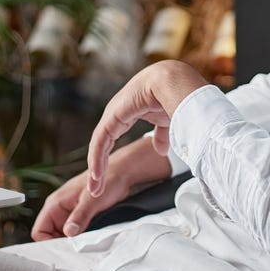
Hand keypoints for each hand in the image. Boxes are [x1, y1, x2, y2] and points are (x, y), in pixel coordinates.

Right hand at [30, 166, 132, 240]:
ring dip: (70, 242)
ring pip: (62, 236)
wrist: (120, 174)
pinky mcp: (79, 217)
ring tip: (82, 245)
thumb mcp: (92, 201)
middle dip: (60, 245)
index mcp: (55, 204)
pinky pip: (73, 232)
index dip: (47, 243)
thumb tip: (68, 233)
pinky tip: (88, 240)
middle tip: (74, 250)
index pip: (39, 230)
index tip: (61, 249)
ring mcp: (69, 214)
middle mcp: (59, 210)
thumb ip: (79, 217)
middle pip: (49, 236)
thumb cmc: (106, 180)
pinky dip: (79, 238)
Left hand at [86, 61, 206, 197]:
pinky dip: (97, 159)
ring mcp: (113, 114)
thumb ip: (161, 135)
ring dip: (96, 167)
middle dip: (99, 167)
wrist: (174, 82)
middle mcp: (117, 112)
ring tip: (94, 188)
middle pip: (102, 143)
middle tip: (96, 188)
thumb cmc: (175, 96)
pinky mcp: (112, 117)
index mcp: (129, 110)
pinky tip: (96, 174)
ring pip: (99, 145)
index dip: (107, 158)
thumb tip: (160, 150)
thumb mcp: (166, 121)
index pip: (112, 137)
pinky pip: (100, 141)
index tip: (106, 178)